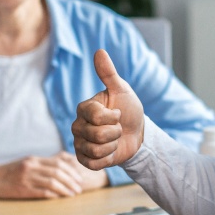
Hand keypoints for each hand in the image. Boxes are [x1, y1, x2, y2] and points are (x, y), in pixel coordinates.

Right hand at [0, 152, 102, 198]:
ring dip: (66, 188)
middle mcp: (31, 167)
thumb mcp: (27, 163)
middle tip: (79, 187)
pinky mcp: (23, 190)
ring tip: (74, 193)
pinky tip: (62, 198)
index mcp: (33, 160)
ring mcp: (27, 178)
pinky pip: (43, 192)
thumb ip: (44, 163)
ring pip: (53, 182)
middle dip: (72, 180)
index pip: (58, 162)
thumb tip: (63, 164)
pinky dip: (55, 195)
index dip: (72, 170)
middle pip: (58, 172)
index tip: (79, 177)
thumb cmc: (10, 172)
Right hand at [73, 50, 144, 170]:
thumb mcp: (122, 90)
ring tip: (114, 139)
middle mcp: (78, 125)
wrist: (137, 134)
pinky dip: (107, 158)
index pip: (96, 116)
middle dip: (115, 132)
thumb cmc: (128, 109)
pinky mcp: (84, 159)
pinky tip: (109, 151)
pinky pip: (94, 163)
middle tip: (117, 128)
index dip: (113, 117)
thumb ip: (108, 73)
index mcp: (84, 108)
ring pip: (96, 149)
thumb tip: (99, 51)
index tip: (118, 113)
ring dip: (113, 145)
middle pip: (97, 134)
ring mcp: (79, 143)